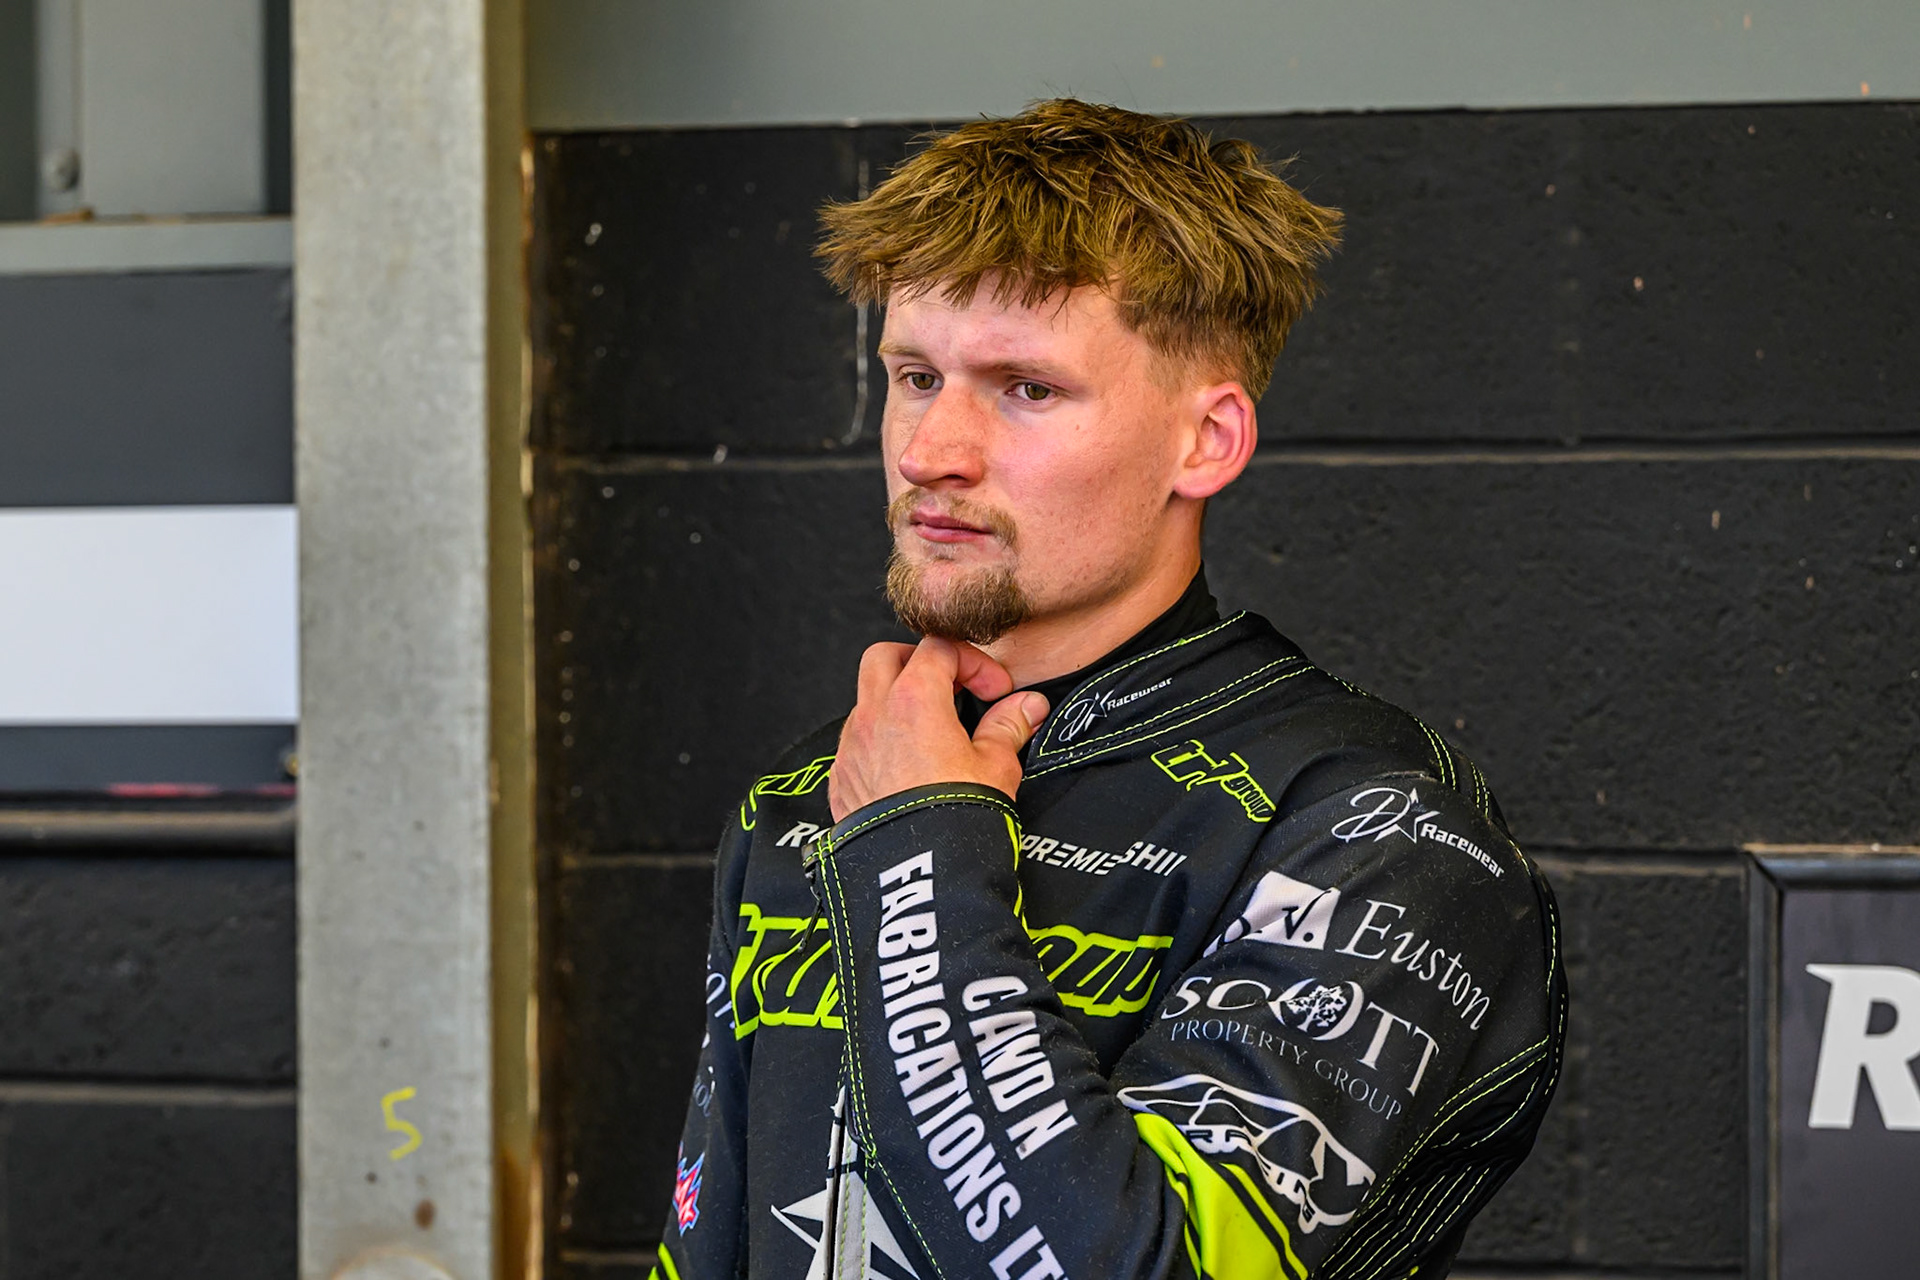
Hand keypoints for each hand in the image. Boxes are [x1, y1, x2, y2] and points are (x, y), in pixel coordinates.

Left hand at [828, 638, 1049, 821]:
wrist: (921, 874)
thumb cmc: (957, 818)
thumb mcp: (997, 767)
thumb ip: (1008, 726)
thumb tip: (1027, 707)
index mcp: (914, 700)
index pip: (938, 648)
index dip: (974, 663)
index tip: (995, 692)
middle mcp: (874, 716)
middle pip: (886, 657)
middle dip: (920, 663)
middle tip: (951, 689)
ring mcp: (851, 748)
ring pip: (865, 699)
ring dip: (896, 702)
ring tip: (932, 732)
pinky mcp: (841, 780)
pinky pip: (855, 742)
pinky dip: (879, 741)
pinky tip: (907, 767)